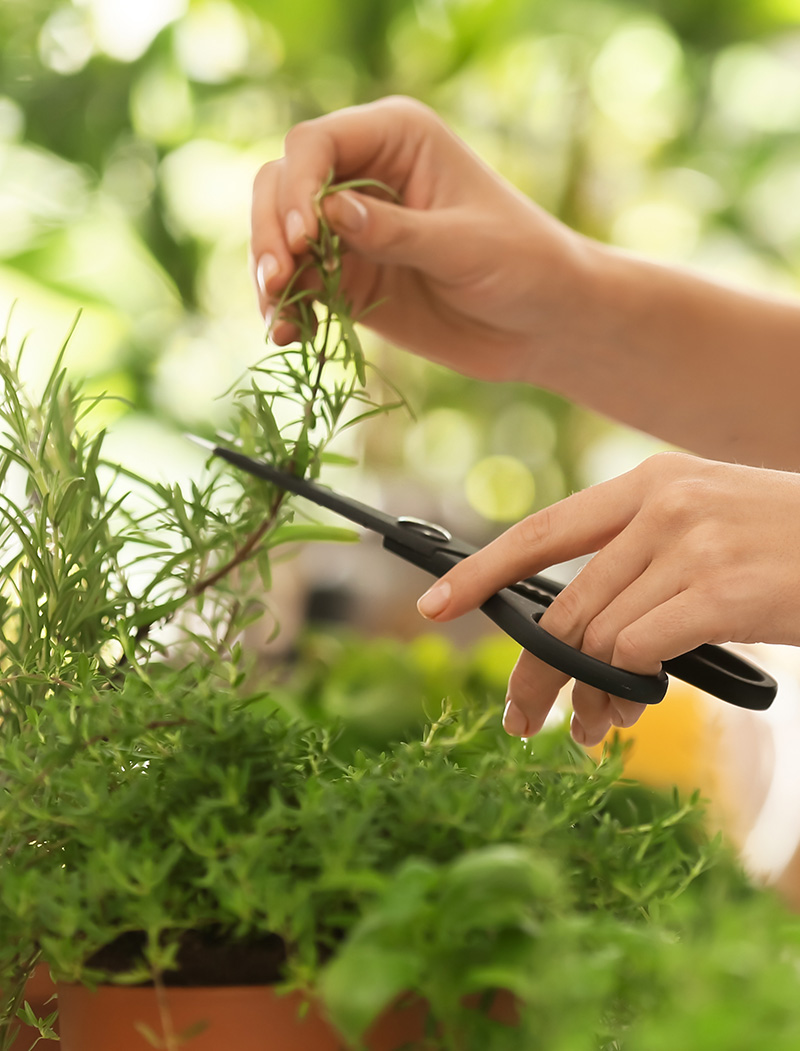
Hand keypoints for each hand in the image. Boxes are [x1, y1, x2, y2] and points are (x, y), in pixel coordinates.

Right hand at [251, 96, 592, 382]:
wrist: (540, 323)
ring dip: (268, 274)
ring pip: (278, 237)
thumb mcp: (464, 244)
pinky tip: (288, 336)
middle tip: (276, 280)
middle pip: (281, 185)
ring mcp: (351, 230)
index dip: (297, 186)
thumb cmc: (522, 264)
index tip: (302, 236)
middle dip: (268, 231)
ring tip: (276, 316)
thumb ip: (397, 231)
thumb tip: (328, 214)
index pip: (316, 144)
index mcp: (396, 138)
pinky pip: (300, 287)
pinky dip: (287, 310)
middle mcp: (363, 176)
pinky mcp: (349, 279)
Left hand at [416, 452, 799, 745]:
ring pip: (598, 640)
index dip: (481, 572)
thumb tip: (581, 643)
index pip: (542, 531)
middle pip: (563, 607)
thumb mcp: (708, 526)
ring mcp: (690, 545)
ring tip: (600, 723)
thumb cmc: (788, 547)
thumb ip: (639, 564)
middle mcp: (661, 506)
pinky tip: (638, 706)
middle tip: (524, 719)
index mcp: (648, 483)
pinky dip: (629, 691)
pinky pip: (637, 655)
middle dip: (535, 674)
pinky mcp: (720, 592)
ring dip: (589, 696)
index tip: (436, 605)